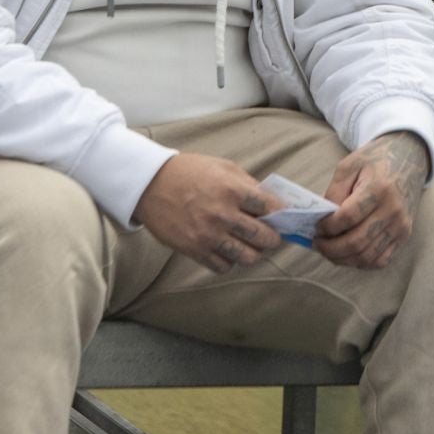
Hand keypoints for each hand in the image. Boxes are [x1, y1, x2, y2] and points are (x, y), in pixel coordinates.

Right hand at [136, 153, 283, 273]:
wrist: (150, 185)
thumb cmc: (188, 172)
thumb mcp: (222, 167)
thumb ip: (247, 184)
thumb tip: (270, 200)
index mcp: (232, 190)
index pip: (271, 207)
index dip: (281, 213)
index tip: (282, 215)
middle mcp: (223, 214)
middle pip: (264, 236)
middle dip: (273, 237)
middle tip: (271, 235)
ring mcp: (209, 235)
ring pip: (248, 257)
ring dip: (254, 253)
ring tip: (251, 246)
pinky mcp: (195, 250)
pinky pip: (224, 266)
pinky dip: (230, 261)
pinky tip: (227, 250)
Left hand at [316, 131, 427, 269]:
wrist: (410, 159)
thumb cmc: (376, 160)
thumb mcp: (350, 165)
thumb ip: (335, 191)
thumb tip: (323, 219)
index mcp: (379, 188)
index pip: (348, 217)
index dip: (327, 226)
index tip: (316, 226)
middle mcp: (392, 210)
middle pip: (357, 242)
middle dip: (331, 248)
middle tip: (317, 243)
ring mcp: (400, 226)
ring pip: (367, 256)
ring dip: (343, 258)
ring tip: (329, 250)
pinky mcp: (404, 235)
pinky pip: (381, 260)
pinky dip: (361, 262)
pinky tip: (348, 254)